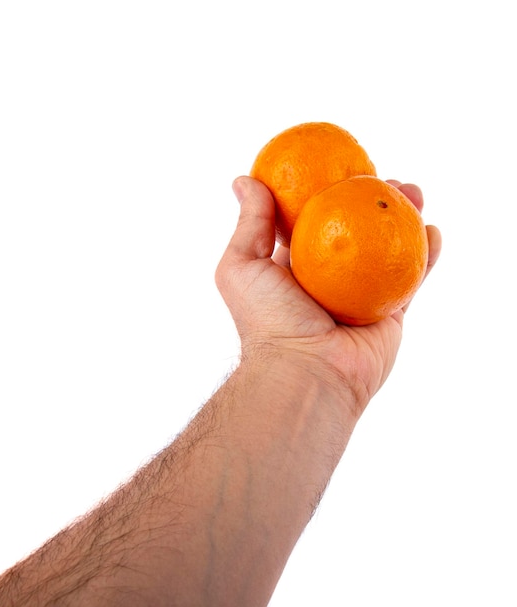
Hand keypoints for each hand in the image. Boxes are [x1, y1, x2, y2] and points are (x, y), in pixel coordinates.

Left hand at [215, 176, 441, 415]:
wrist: (305, 371)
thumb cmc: (267, 320)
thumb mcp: (242, 265)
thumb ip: (249, 223)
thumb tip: (244, 180)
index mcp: (294, 267)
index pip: (313, 221)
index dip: (327, 193)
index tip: (340, 167)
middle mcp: (329, 279)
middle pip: (356, 230)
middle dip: (371, 201)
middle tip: (382, 177)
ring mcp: (361, 296)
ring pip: (389, 249)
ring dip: (403, 218)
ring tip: (411, 192)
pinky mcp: (389, 314)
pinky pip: (413, 279)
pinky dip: (426, 254)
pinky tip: (433, 230)